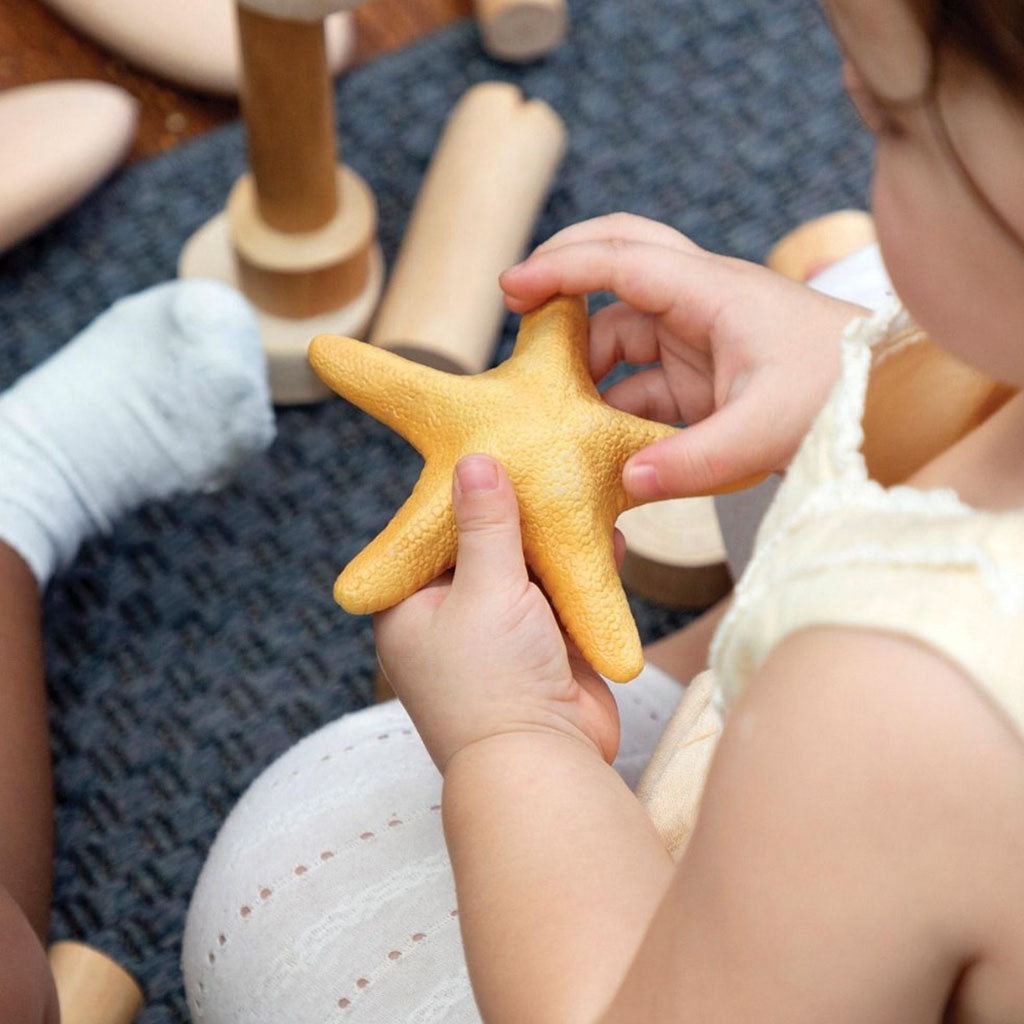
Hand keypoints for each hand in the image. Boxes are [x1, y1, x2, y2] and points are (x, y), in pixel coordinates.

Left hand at [374, 455, 619, 773]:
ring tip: (585, 492)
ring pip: (528, 569)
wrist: (543, 763)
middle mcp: (450, 617)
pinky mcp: (544, 645)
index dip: (463, 494)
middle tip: (547, 458)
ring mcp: (500, 632)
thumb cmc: (493, 681)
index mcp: (410, 606)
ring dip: (558, 540)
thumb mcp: (484, 589)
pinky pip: (563, 594)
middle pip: (484, 547)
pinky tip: (610, 538)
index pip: (431, 533)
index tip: (494, 447)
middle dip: (520, 512)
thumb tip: (473, 459)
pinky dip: (584, 569)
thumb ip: (485, 524)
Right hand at [501, 213, 866, 500]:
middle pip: (616, 260)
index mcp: (711, 293)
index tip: (508, 289)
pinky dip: (611, 406)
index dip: (560, 269)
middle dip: (562, 274)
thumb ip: (693, 460)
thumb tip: (621, 484)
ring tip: (543, 405)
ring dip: (583, 364)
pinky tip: (591, 441)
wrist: (893, 399)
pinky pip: (638, 383)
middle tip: (512, 305)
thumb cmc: (840, 393)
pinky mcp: (700, 376)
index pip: (620, 260)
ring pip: (619, 334)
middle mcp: (697, 303)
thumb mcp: (766, 431)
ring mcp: (697, 337)